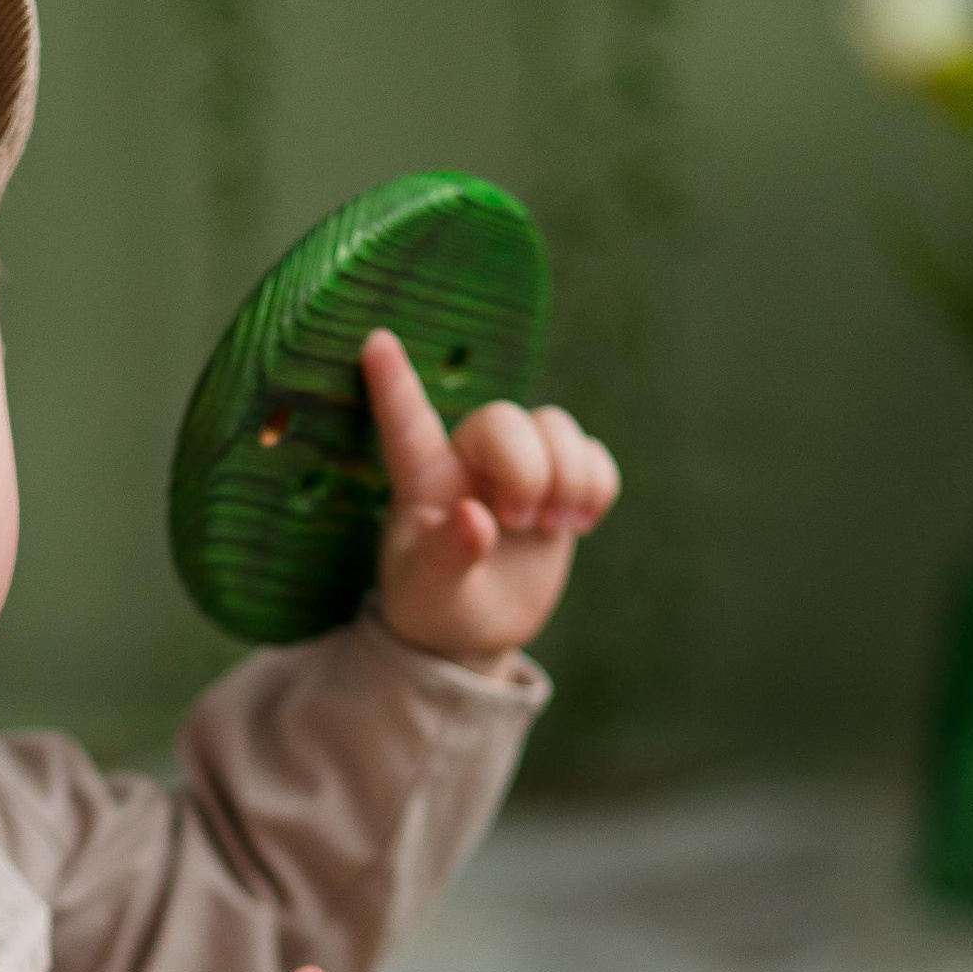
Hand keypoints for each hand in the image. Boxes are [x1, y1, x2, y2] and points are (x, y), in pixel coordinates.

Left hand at [362, 330, 619, 670]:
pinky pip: (594, 455)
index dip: (394, 384)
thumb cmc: (434, 604)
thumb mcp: (429, 590)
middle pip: (506, 420)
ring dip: (569, 475)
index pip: (407, 424)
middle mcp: (470, 461)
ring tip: (554, 526)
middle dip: (526, 469)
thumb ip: (447, 554)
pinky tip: (580, 522)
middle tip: (519, 522)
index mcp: (423, 480)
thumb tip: (476, 518)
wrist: (477, 631)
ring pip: (556, 426)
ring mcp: (520, 469)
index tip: (375, 340)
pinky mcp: (561, 484)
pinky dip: (597, 484)